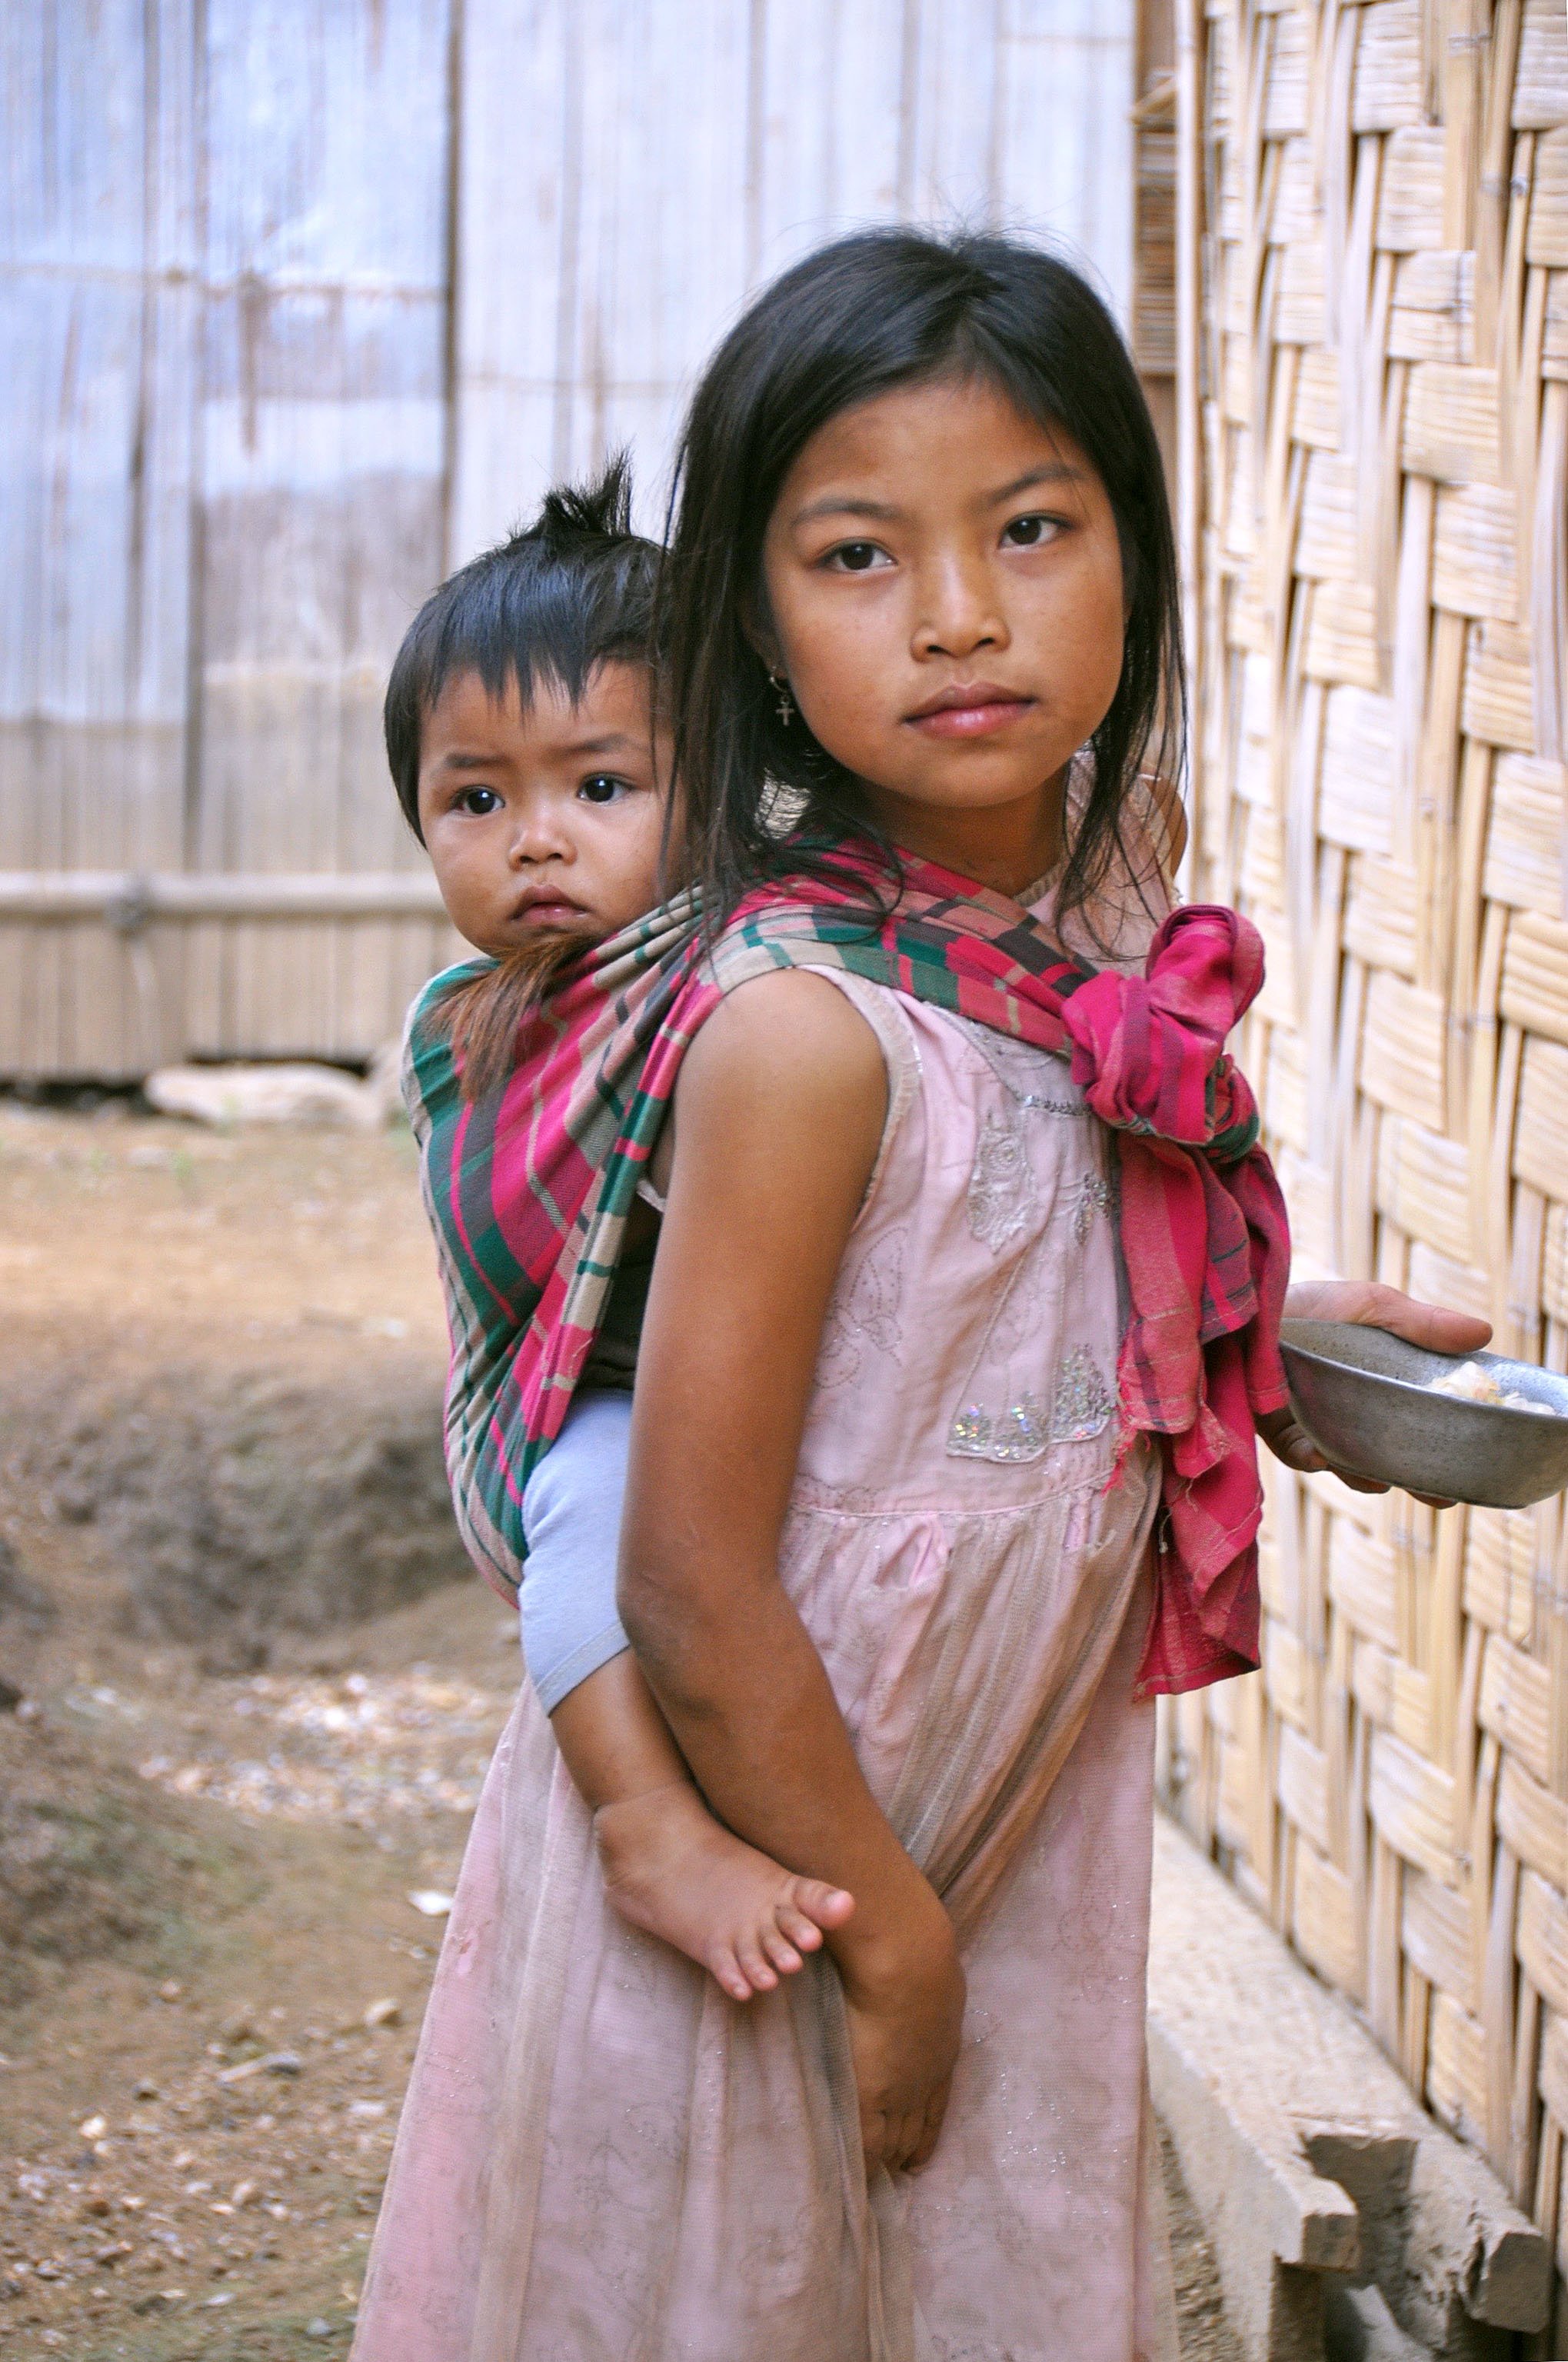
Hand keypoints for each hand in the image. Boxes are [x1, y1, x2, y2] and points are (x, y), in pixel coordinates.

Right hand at [837, 1886, 964, 2174]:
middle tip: (894, 2174)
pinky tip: (855, 2178)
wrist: (909, 1959)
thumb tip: (914, 1969)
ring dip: (885, 2159)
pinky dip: (863, 2162)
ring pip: (894, 2139)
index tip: (919, 2157)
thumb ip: (923, 1982)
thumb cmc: (918, 1952)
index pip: (937, 2106)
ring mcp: (900, 2091)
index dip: (927, 2132)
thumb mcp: (934, 1973)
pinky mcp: (871, 2094)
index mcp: (943, 2052)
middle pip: (917, 2129)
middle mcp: (926, 2079)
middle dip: (907, 2151)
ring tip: (873, 2181)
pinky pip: (868, 2143)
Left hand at [1267, 1279, 1492, 1503]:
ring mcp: (1315, 1424)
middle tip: (1442, 1495)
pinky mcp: (1279, 1431)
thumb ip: (1422, 1324)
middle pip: (1391, 1455)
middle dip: (1417, 1479)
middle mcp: (1351, 1409)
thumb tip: (1485, 1334)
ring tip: (1385, 1479)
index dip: (1444, 1444)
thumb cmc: (1307, 1302)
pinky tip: (1325, 1456)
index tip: (1470, 1463)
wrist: (1241, 1305)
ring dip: (1367, 1475)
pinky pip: (1302, 1455)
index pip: (1420, 1421)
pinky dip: (1316, 1459)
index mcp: (1380, 1382)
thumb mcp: (1369, 1306)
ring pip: (1349, 1464)